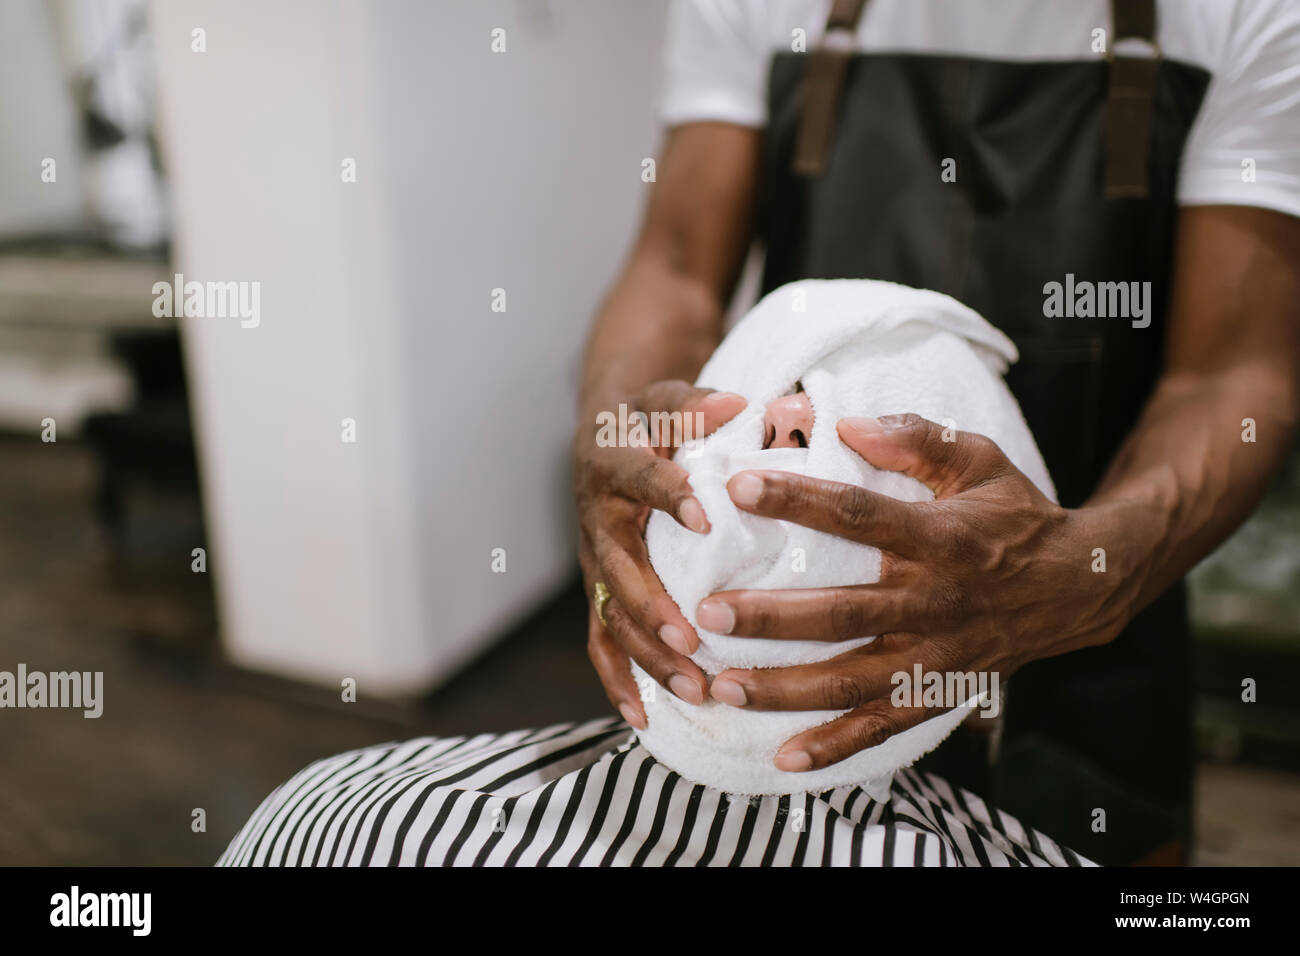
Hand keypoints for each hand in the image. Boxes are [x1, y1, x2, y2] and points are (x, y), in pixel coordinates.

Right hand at [574, 381, 746, 727]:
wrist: (605, 433)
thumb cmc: (648, 417)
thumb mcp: (666, 397)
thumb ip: (696, 404)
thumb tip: (740, 405)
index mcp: (611, 463)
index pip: (639, 478)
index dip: (667, 496)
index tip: (704, 517)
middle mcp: (595, 517)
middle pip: (617, 568)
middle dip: (653, 608)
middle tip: (693, 640)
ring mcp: (594, 560)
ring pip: (611, 615)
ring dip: (648, 655)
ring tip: (694, 687)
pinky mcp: (597, 589)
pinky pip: (600, 640)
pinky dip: (618, 680)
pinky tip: (645, 717)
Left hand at [699, 413, 1137, 771]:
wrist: (1077, 586)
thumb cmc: (1013, 515)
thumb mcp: (980, 460)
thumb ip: (918, 437)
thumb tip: (850, 423)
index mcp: (942, 538)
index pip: (861, 515)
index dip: (799, 499)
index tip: (739, 486)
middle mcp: (935, 601)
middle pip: (844, 614)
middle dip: (772, 618)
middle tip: (707, 615)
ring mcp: (936, 654)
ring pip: (852, 680)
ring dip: (785, 689)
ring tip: (722, 687)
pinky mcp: (939, 691)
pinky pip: (884, 726)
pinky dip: (836, 746)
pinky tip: (785, 759)